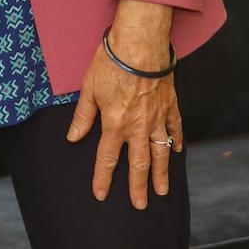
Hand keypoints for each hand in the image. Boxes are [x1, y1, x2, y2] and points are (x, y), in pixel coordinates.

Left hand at [66, 0, 182, 208]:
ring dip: (161, 174)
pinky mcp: (170, 105)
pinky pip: (175, 129)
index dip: (102, 178)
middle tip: (140, 205)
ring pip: (160, 153)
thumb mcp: (88, 88)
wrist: (140, 43)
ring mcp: (157, 118)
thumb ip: (83, 116)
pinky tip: (176, 152)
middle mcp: (138, 126)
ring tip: (162, 191)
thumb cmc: (111, 62)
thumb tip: (73, 137)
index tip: (100, 194)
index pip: (106, 158)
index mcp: (114, 124)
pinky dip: (176, 142)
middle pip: (138, 164)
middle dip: (138, 187)